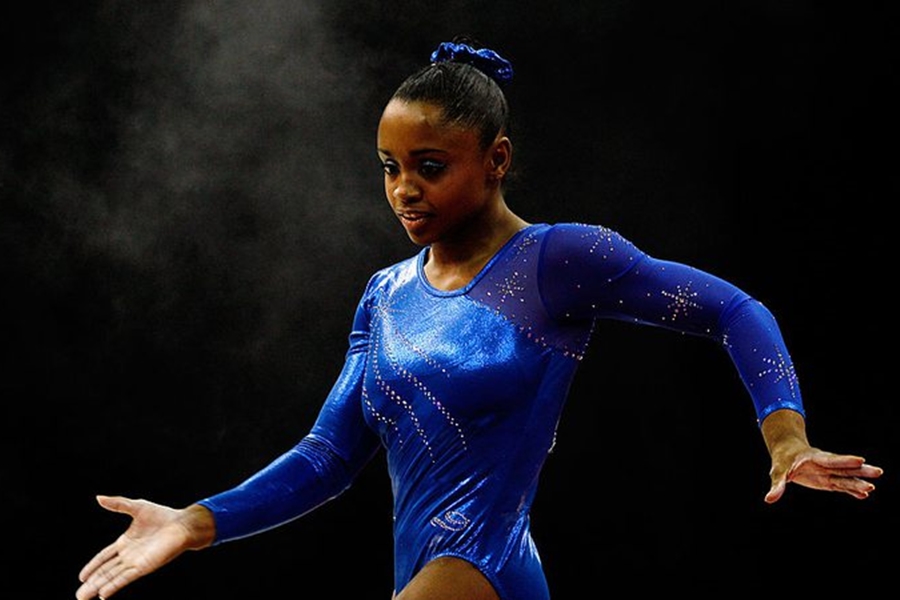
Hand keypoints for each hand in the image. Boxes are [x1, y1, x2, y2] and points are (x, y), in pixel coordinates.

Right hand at [76, 495, 213, 599]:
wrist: (182, 524)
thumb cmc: (163, 516)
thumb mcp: (137, 507)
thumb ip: (118, 504)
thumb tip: (99, 497)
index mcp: (126, 542)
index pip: (104, 557)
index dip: (93, 566)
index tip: (81, 577)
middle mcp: (129, 555)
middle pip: (106, 571)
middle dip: (91, 582)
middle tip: (78, 596)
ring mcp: (136, 562)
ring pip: (112, 577)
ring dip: (98, 586)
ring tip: (83, 597)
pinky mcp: (144, 566)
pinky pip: (125, 577)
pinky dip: (114, 585)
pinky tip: (103, 594)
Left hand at [765, 447, 882, 502]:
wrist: (788, 452)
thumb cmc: (782, 460)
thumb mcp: (777, 471)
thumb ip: (777, 485)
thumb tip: (769, 499)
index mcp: (814, 458)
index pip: (832, 459)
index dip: (845, 460)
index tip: (861, 459)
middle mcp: (825, 465)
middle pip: (845, 468)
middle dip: (860, 470)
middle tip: (878, 472)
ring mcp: (828, 472)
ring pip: (846, 477)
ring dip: (859, 482)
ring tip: (872, 488)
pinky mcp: (828, 480)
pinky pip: (842, 486)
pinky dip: (852, 491)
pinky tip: (864, 495)